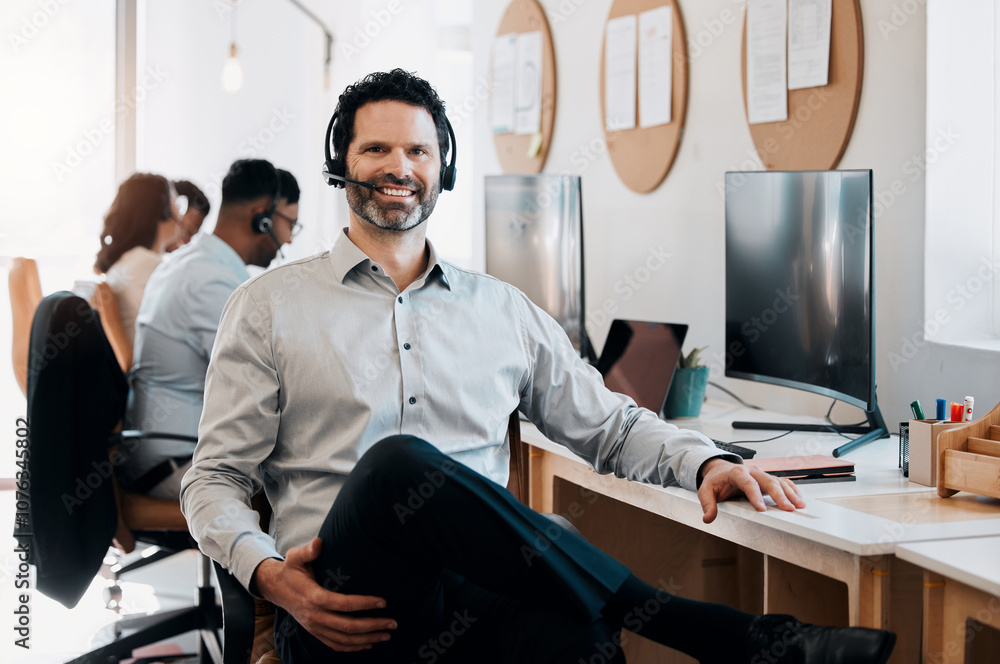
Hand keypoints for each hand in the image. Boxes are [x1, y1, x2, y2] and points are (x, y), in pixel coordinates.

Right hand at [253, 537, 396, 651]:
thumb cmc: (290, 571)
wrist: (275, 589)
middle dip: (373, 626)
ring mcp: (315, 628)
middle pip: (348, 627)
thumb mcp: (295, 558)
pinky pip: (336, 645)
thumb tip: (319, 542)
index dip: (364, 604)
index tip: (383, 602)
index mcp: (314, 598)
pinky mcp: (316, 633)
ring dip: (368, 639)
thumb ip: (308, 550)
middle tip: (393, 623)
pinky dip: (353, 648)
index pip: (343, 604)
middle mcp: (315, 617)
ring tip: (386, 635)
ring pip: (345, 640)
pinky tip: (368, 644)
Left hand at [697, 458, 805, 523]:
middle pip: (768, 480)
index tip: (762, 509)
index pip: (747, 483)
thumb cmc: (715, 481)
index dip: (755, 495)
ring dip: (790, 493)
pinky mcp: (767, 479)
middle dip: (779, 495)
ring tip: (799, 505)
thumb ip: (707, 504)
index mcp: (736, 473)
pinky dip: (792, 489)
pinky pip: (783, 482)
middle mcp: (751, 471)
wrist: (719, 470)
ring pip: (778, 481)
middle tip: (788, 508)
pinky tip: (799, 499)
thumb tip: (708, 518)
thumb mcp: (706, 491)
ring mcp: (761, 474)